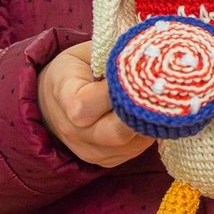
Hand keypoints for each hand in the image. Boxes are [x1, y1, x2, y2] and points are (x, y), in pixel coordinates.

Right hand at [36, 41, 152, 167]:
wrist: (53, 100)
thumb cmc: (75, 69)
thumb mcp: (86, 53)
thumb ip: (112, 54)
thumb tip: (148, 54)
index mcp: (64, 98)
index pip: (86, 105)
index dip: (116, 92)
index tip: (138, 74)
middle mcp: (74, 132)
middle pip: (115, 133)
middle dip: (141, 112)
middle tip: (160, 92)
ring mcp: (90, 151)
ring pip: (131, 144)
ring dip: (148, 123)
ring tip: (157, 100)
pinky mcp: (105, 160)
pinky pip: (134, 150)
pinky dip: (146, 133)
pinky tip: (148, 114)